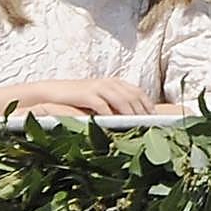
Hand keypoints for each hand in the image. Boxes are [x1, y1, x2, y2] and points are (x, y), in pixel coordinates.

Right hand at [32, 78, 154, 116]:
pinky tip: (115, 126)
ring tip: (138, 128)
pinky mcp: (87, 94)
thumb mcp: (100, 99)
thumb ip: (116, 105)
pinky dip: (111, 116)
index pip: (138, 93)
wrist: (54, 93)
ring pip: (122, 100)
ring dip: (131, 115)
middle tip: (150, 128)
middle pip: (133, 97)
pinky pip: (103, 106)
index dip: (149, 106)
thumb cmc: (79, 100)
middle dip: (143, 113)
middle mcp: (109, 83)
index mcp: (115, 83)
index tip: (156, 121)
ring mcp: (98, 87)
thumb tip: (134, 121)